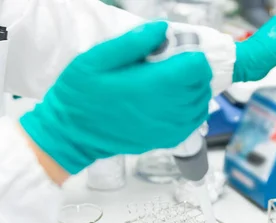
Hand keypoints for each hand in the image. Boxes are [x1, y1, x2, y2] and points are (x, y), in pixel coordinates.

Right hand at [20, 21, 212, 174]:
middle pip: (201, 84)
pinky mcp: (166, 140)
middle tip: (172, 66)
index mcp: (151, 85)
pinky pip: (194, 123)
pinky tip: (176, 102)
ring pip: (201, 104)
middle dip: (193, 71)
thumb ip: (132, 42)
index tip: (176, 53)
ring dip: (194, 90)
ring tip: (174, 83)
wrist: (73, 134)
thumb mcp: (96, 59)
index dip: (191, 55)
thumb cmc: (80, 95)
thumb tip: (162, 28)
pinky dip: (193, 110)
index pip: (197, 67)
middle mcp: (165, 109)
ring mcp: (168, 128)